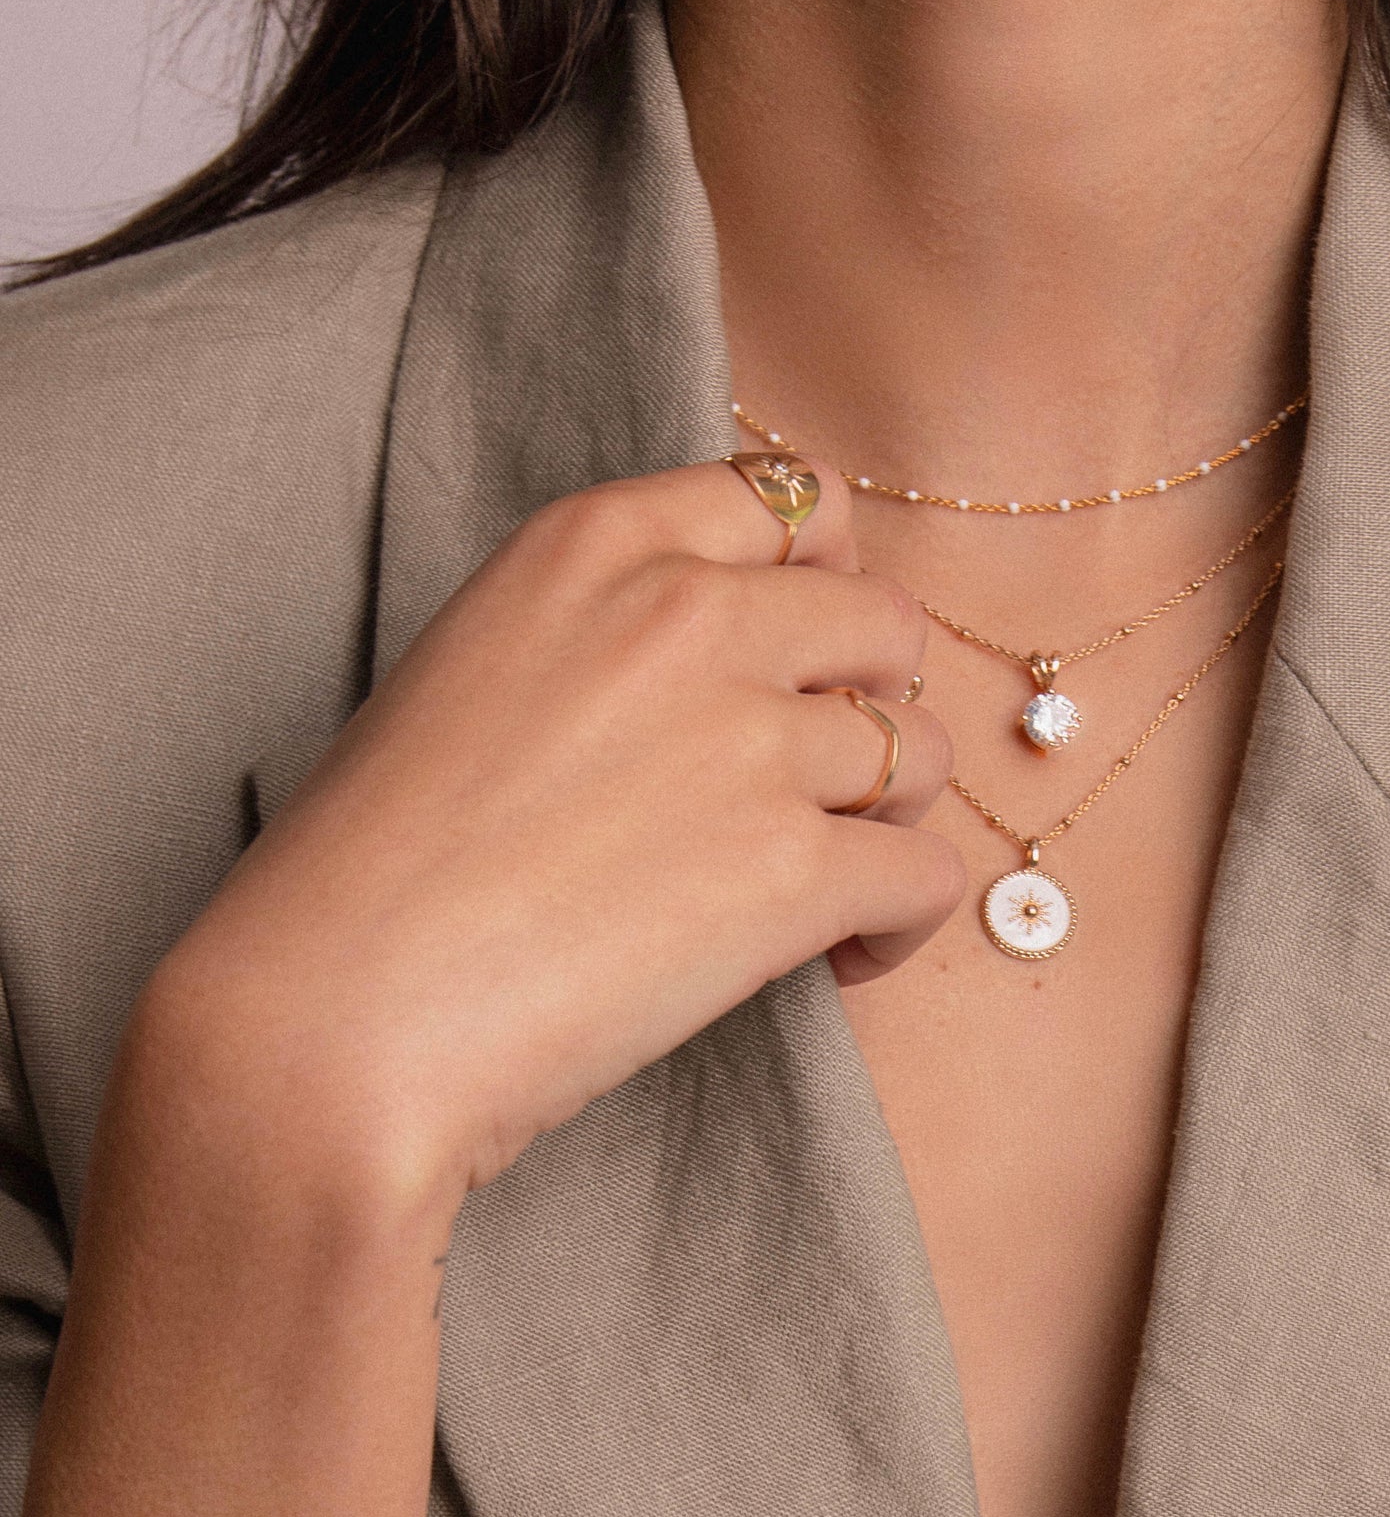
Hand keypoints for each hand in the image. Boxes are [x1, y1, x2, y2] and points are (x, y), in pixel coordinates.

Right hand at [139, 459, 960, 1205]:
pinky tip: (839, 956)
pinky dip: (901, 923)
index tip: (813, 652)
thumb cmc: (377, 864)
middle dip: (877, 704)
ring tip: (823, 887)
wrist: (335, 1013)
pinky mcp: (792, 868)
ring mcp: (751, 737)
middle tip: (822, 785)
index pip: (795, 503)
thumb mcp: (479, 665)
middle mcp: (690, 614)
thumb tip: (738, 670)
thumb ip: (614, 631)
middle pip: (888, 623)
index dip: (829, 579)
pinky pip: (927, 876)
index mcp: (598, 543)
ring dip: (890, 821)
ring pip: (922, 754)